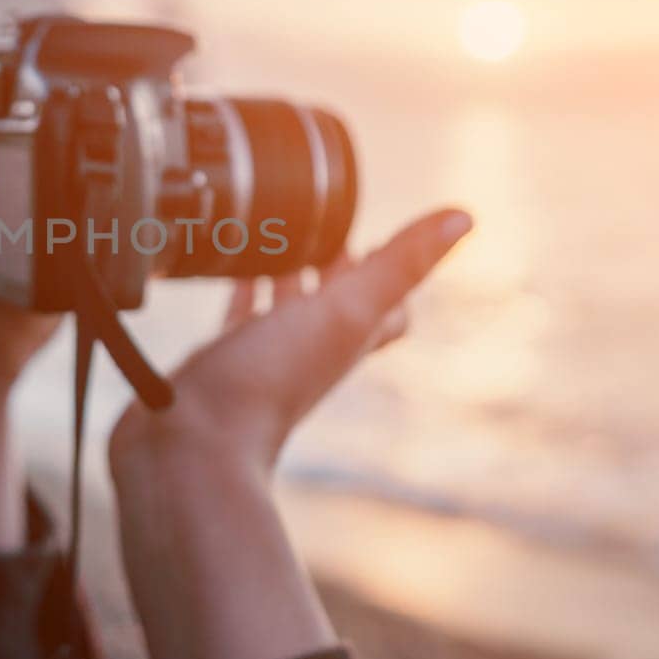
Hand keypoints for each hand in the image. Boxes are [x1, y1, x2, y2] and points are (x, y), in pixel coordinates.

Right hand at [109, 207, 472, 485]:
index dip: (394, 271)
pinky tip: (229, 265)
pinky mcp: (222, 357)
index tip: (381, 233)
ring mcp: (264, 355)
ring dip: (290, 270)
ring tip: (280, 226)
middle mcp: (311, 348)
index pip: (391, 307)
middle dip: (337, 261)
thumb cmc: (271, 379)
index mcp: (347, 338)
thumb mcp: (345, 311)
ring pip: (287, 306)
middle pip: (338, 302)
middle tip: (326, 216)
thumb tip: (464, 217)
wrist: (194, 442)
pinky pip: (238, 316)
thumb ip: (399, 266)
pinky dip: (242, 286)